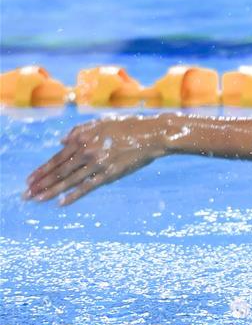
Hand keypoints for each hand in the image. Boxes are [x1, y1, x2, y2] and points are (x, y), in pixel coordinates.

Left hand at [24, 115, 172, 204]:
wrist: (152, 134)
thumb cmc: (128, 126)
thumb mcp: (100, 122)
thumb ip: (79, 130)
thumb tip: (60, 141)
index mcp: (82, 138)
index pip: (57, 158)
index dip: (42, 170)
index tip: (30, 180)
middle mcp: (86, 151)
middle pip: (59, 171)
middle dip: (41, 183)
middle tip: (26, 194)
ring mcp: (97, 163)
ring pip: (69, 180)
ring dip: (51, 191)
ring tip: (37, 199)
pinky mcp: (110, 173)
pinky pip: (87, 186)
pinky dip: (73, 195)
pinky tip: (61, 202)